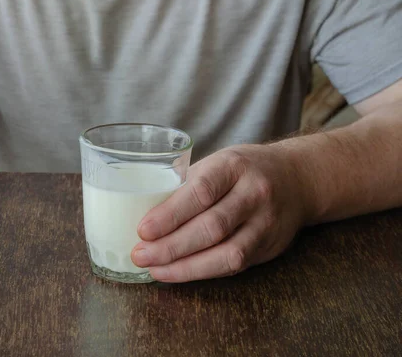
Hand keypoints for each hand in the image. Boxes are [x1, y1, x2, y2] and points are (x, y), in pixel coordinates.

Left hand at [131, 145, 306, 281]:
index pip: (200, 192)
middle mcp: (254, 193)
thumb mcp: (216, 164)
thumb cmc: (242, 170)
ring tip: (155, 269)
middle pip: (212, 227)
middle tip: (140, 255)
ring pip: (226, 253)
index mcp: (233, 166)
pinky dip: (203, 272)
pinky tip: (179, 272)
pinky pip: (234, 265)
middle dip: (171, 246)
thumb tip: (143, 214)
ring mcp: (266, 223)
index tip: (143, 230)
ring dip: (186, 267)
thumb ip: (185, 186)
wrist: (297, 178)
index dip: (170, 215)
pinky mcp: (269, 247)